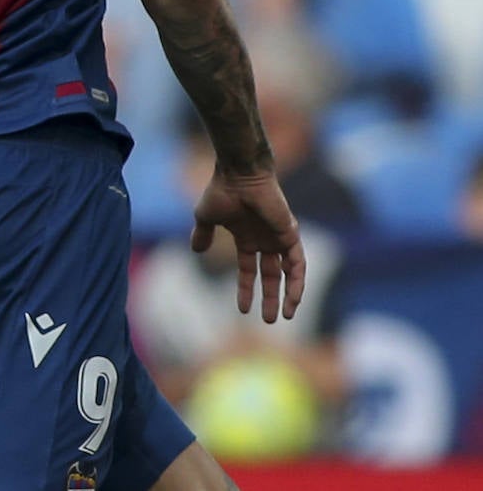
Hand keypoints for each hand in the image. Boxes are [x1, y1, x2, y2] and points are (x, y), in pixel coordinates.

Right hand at [191, 168, 305, 323]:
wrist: (238, 174)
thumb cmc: (221, 191)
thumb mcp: (206, 217)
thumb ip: (203, 234)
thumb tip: (195, 251)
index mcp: (246, 237)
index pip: (248, 269)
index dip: (245, 288)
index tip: (242, 309)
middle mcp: (264, 239)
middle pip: (270, 275)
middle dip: (269, 297)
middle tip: (267, 320)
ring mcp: (279, 237)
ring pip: (288, 272)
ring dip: (288, 295)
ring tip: (284, 315)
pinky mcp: (290, 234)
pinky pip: (298, 263)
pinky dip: (297, 281)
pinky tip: (293, 298)